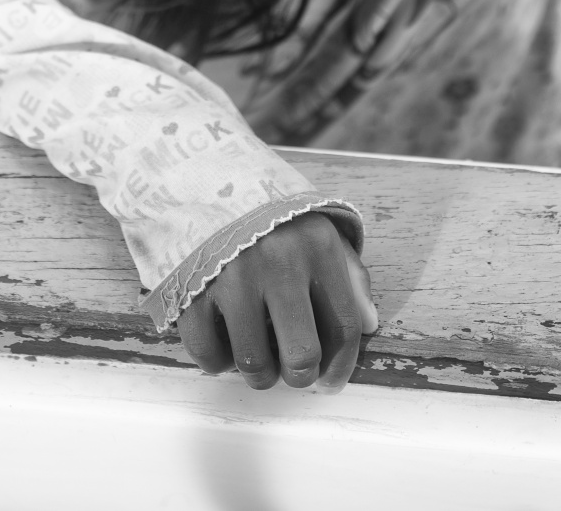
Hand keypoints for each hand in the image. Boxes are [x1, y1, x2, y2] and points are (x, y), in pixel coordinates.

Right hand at [176, 212, 378, 393]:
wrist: (198, 178)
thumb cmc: (267, 216)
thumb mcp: (316, 228)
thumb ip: (348, 275)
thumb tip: (369, 325)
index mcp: (317, 245)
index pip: (343, 326)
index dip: (341, 366)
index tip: (329, 382)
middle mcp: (277, 261)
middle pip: (302, 356)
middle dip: (300, 376)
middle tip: (292, 370)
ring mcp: (231, 276)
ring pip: (254, 365)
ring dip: (260, 374)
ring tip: (258, 355)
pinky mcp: (191, 289)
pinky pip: (208, 355)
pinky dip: (218, 361)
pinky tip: (224, 341)